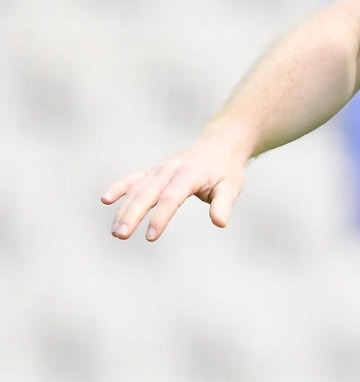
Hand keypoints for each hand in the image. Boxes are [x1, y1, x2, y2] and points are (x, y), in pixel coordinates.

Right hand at [101, 133, 248, 241]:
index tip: (150, 237)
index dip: (160, 217)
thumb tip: (220, 222)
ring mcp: (160, 169)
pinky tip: (105, 199)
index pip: (171, 198)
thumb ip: (223, 204)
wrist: (219, 144)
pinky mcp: (154, 171)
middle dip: (133, 214)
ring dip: (124, 209)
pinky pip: (133, 179)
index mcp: (189, 174)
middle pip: (147, 193)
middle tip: (121, 235)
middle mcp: (170, 170)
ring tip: (115, 232)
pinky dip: (119, 187)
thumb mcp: (231, 186)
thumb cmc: (226, 169)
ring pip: (137, 189)